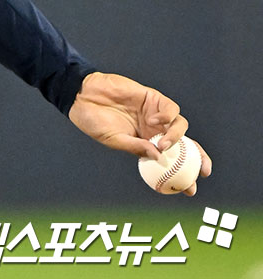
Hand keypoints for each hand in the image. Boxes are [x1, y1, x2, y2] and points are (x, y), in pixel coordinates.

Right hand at [68, 71, 211, 195]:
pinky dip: (168, 116)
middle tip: (202, 170)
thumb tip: (159, 159)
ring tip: (162, 143)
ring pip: (181, 126)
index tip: (190, 189)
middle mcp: (155, 130)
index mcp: (146, 143)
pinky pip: (171, 108)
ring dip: (176, 137)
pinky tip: (154, 120)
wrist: (83, 95)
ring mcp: (156, 114)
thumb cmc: (93, 120)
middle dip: (199, 157)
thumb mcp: (113, 139)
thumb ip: (135, 147)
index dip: (184, 175)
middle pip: (186, 144)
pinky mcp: (153, 98)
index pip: (171, 160)